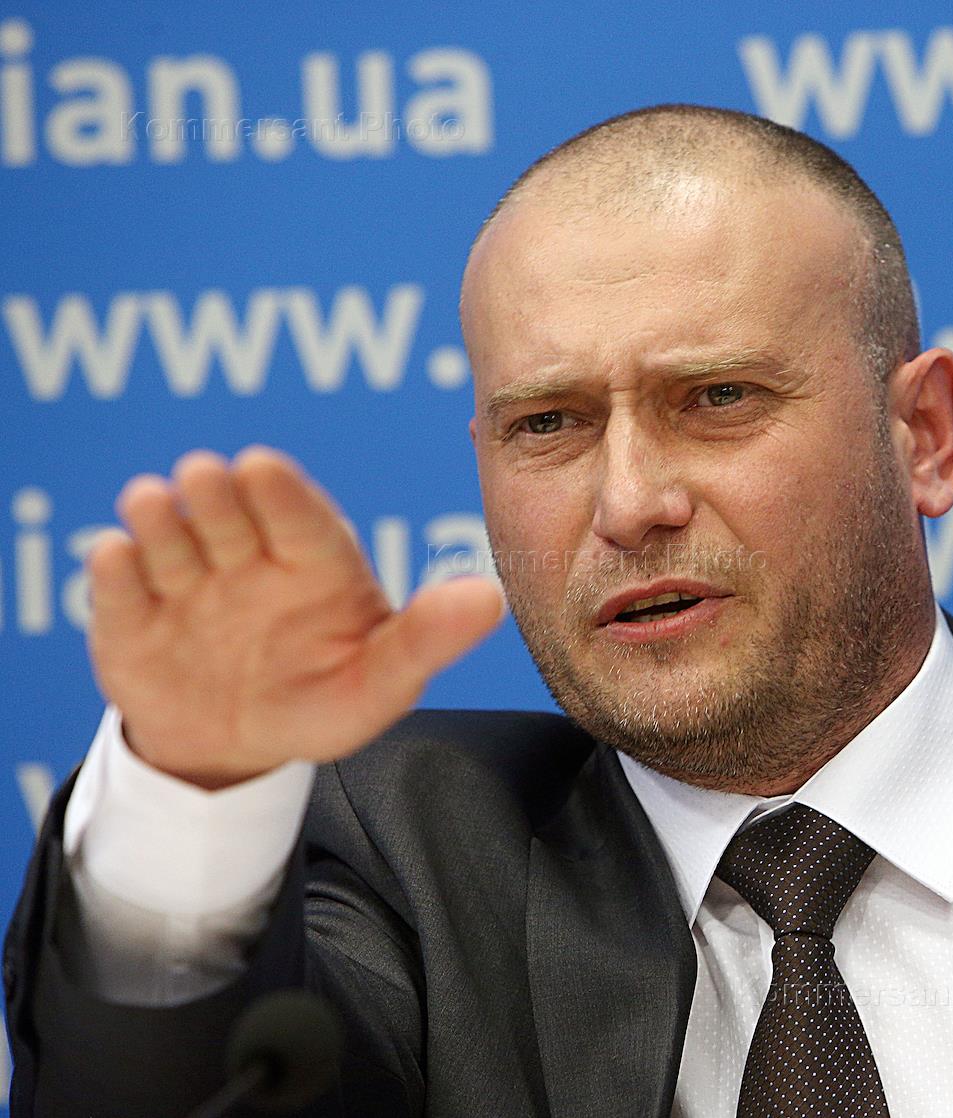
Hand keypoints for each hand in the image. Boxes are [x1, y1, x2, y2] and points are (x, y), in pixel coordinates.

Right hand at [87, 447, 503, 788]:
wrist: (235, 753)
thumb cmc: (319, 703)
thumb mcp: (379, 682)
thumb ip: (428, 639)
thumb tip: (491, 599)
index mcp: (314, 562)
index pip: (302, 519)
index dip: (282, 494)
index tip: (260, 467)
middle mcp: (248, 557)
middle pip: (230, 513)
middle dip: (217, 494)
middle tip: (206, 477)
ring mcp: (185, 582)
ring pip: (169, 535)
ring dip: (161, 519)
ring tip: (154, 504)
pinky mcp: (130, 616)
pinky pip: (117, 587)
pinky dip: (114, 574)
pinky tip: (115, 560)